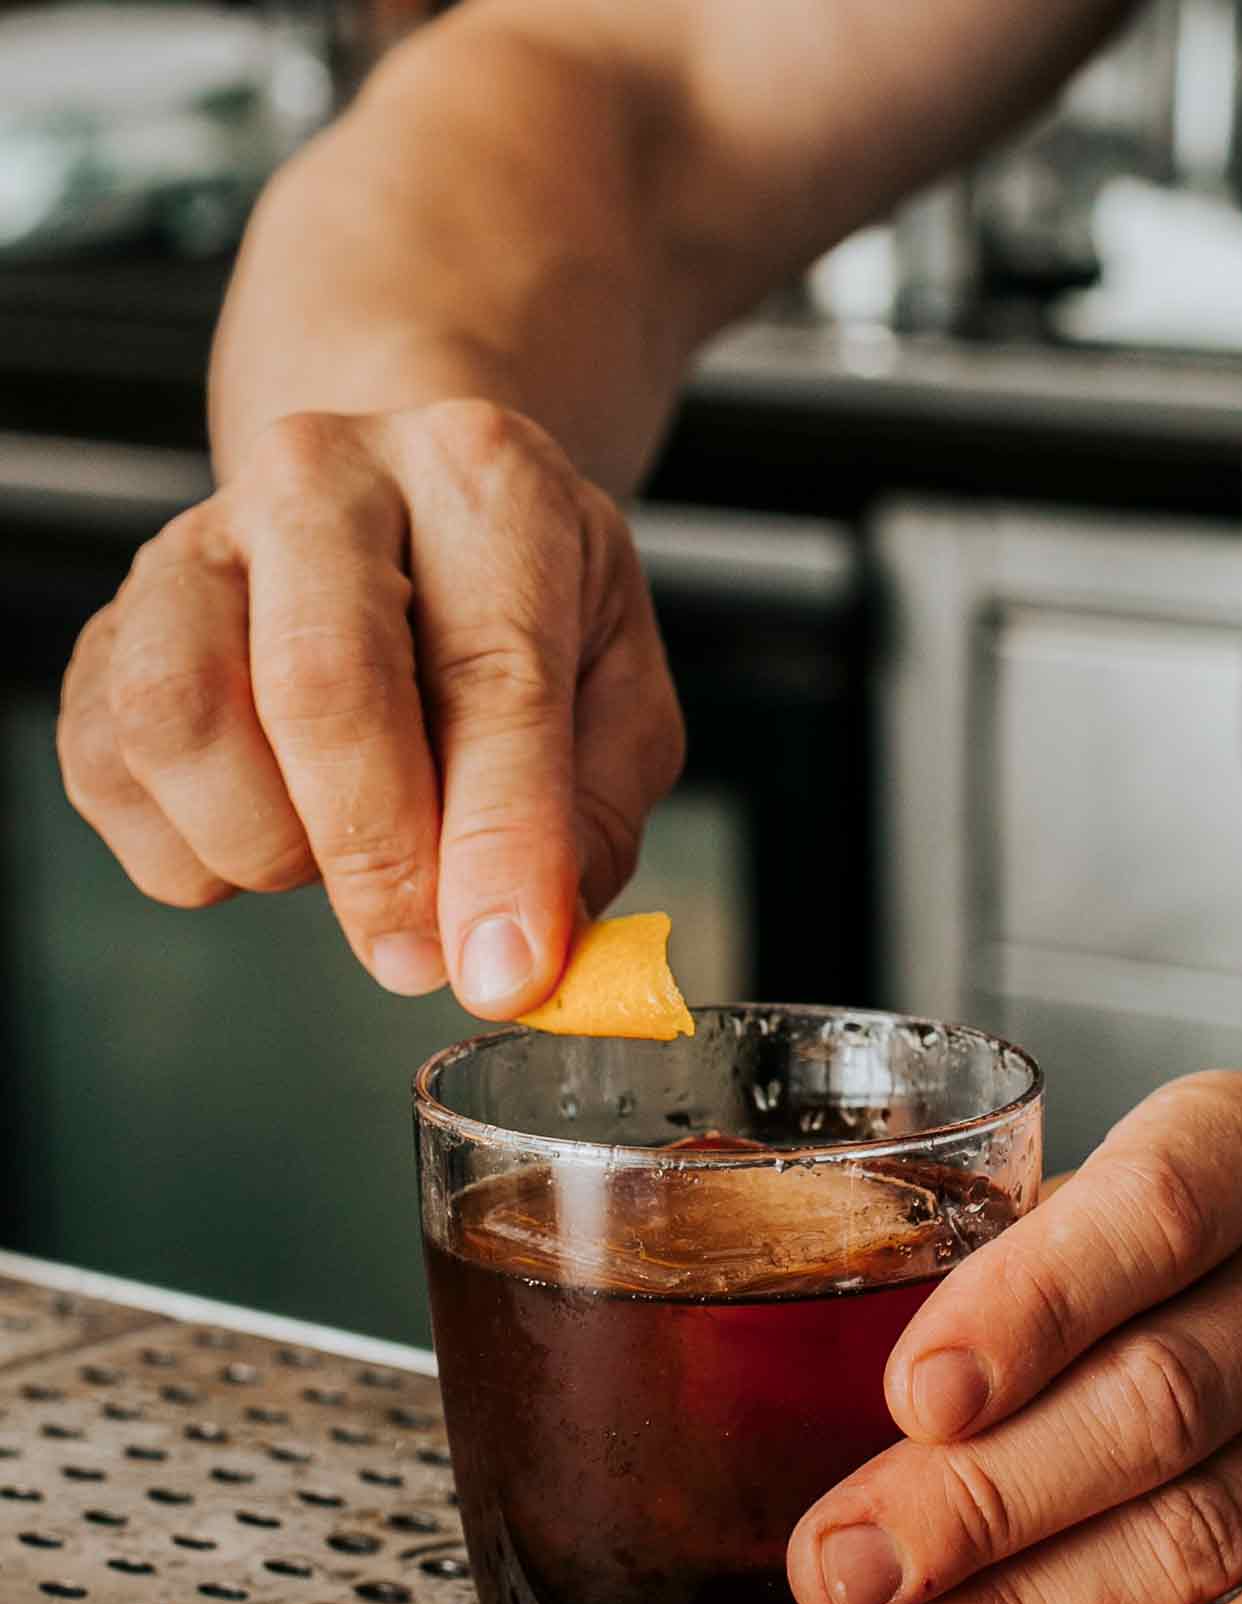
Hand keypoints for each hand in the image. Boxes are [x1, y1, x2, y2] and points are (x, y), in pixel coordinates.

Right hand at [57, 401, 683, 1014]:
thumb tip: (521, 958)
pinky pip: (112, 772)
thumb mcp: (617, 701)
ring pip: (182, 721)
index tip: (505, 969)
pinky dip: (192, 851)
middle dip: (377, 858)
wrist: (408, 525)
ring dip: (268, 845)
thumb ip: (588, 825)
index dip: (499, 842)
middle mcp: (324, 482)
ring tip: (341, 854)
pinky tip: (272, 829)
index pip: (493, 675)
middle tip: (419, 957)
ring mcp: (194, 544)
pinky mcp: (112, 626)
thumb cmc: (526, 618)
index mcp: (482, 482)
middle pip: (320, 682)